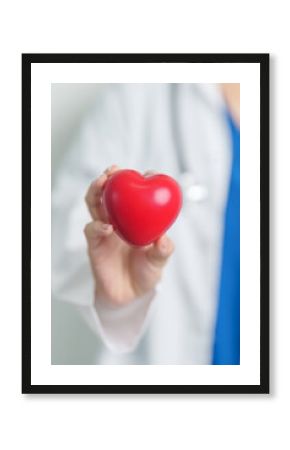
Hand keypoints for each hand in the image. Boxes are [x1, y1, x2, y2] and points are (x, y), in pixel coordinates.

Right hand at [84, 165, 173, 306]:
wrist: (128, 296)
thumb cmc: (146, 273)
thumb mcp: (158, 262)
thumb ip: (162, 251)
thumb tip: (164, 239)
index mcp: (135, 218)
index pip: (136, 194)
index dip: (141, 181)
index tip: (150, 173)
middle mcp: (119, 219)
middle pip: (110, 193)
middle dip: (111, 178)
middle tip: (114, 170)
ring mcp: (105, 230)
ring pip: (95, 204)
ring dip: (96, 191)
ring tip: (102, 183)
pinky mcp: (94, 244)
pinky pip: (92, 230)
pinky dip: (97, 226)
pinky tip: (106, 226)